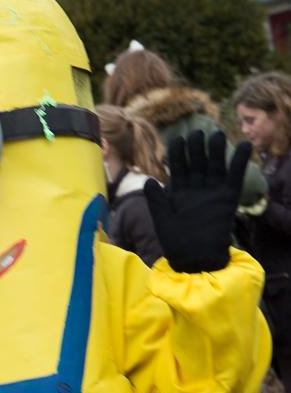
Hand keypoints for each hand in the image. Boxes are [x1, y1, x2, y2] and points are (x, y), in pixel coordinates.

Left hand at [144, 130, 250, 273]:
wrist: (195, 260)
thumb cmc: (175, 244)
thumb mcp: (161, 221)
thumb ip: (156, 200)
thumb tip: (148, 180)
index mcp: (178, 193)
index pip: (178, 167)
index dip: (177, 154)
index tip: (177, 139)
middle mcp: (196, 190)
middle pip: (197, 163)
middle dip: (196, 148)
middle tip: (197, 132)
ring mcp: (212, 193)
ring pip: (214, 166)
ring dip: (215, 151)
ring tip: (216, 135)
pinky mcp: (227, 199)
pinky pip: (234, 177)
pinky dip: (239, 162)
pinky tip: (244, 145)